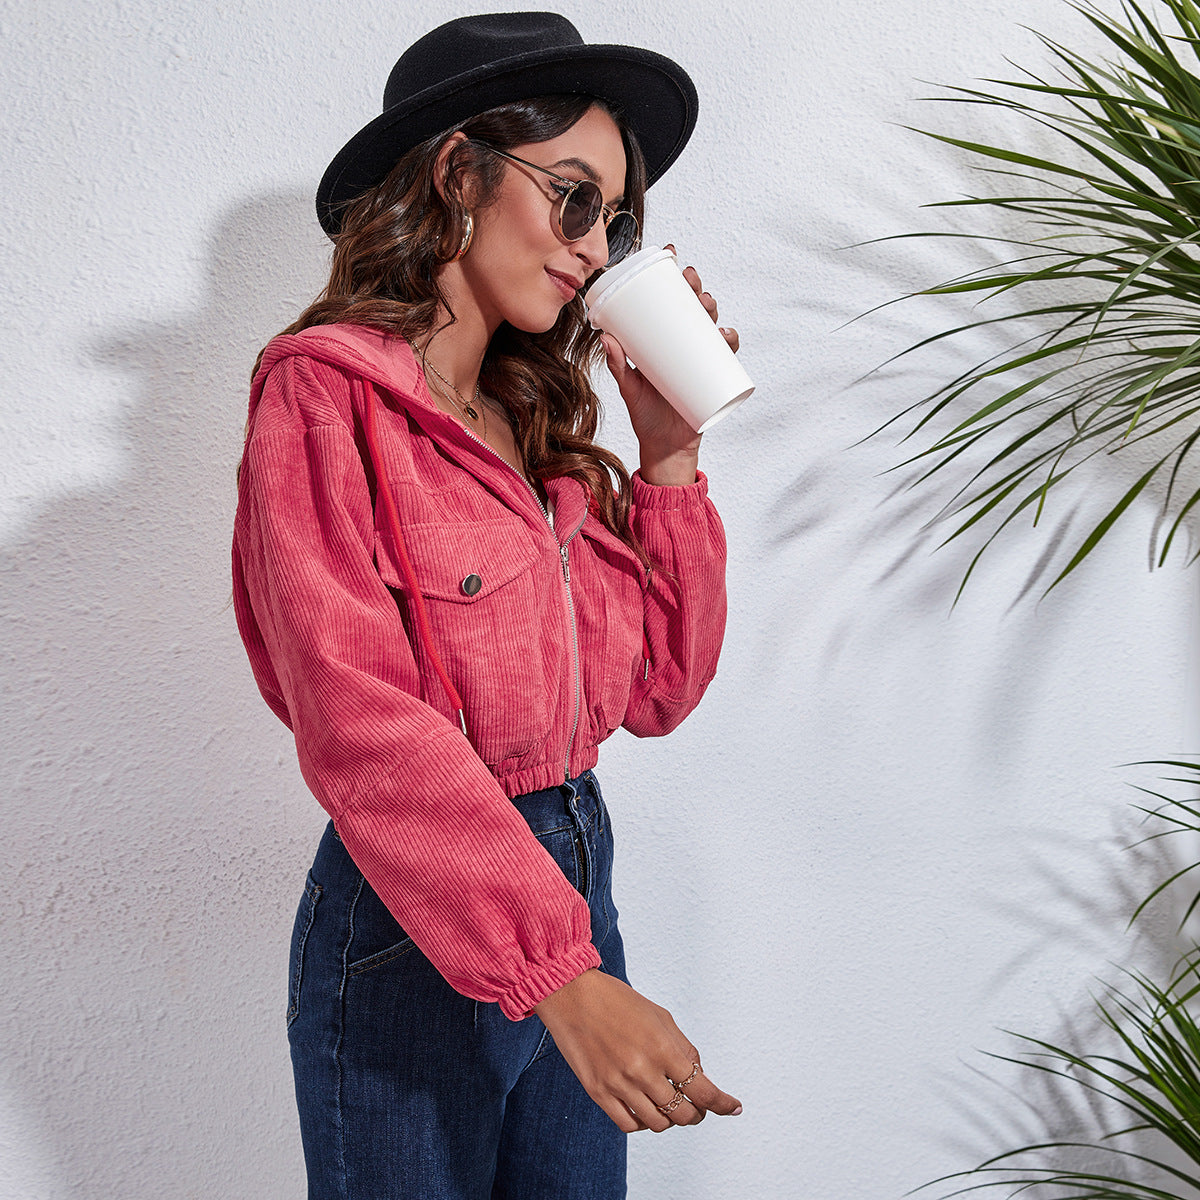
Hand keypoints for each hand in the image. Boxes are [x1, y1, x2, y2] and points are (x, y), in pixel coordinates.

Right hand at [533, 968, 742, 1132]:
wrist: (572, 996)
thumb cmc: (616, 1000)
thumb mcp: (660, 1016)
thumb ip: (682, 1047)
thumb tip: (698, 1074)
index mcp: (662, 1048)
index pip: (703, 1090)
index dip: (723, 1104)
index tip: (733, 1108)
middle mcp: (642, 1070)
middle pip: (683, 1113)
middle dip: (697, 1113)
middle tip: (697, 1107)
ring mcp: (619, 1085)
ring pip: (657, 1124)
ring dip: (670, 1119)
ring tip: (669, 1106)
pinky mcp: (598, 1092)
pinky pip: (628, 1125)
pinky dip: (642, 1123)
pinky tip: (645, 1110)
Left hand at [600, 245, 739, 486]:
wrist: (664, 446)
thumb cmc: (646, 414)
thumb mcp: (629, 387)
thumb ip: (617, 364)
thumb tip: (604, 337)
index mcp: (663, 340)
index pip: (670, 301)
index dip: (673, 277)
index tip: (671, 254)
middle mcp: (684, 345)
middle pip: (694, 308)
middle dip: (696, 288)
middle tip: (690, 281)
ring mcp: (701, 360)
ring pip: (711, 326)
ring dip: (712, 310)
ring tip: (704, 306)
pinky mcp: (714, 378)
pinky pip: (726, 356)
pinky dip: (729, 343)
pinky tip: (726, 335)